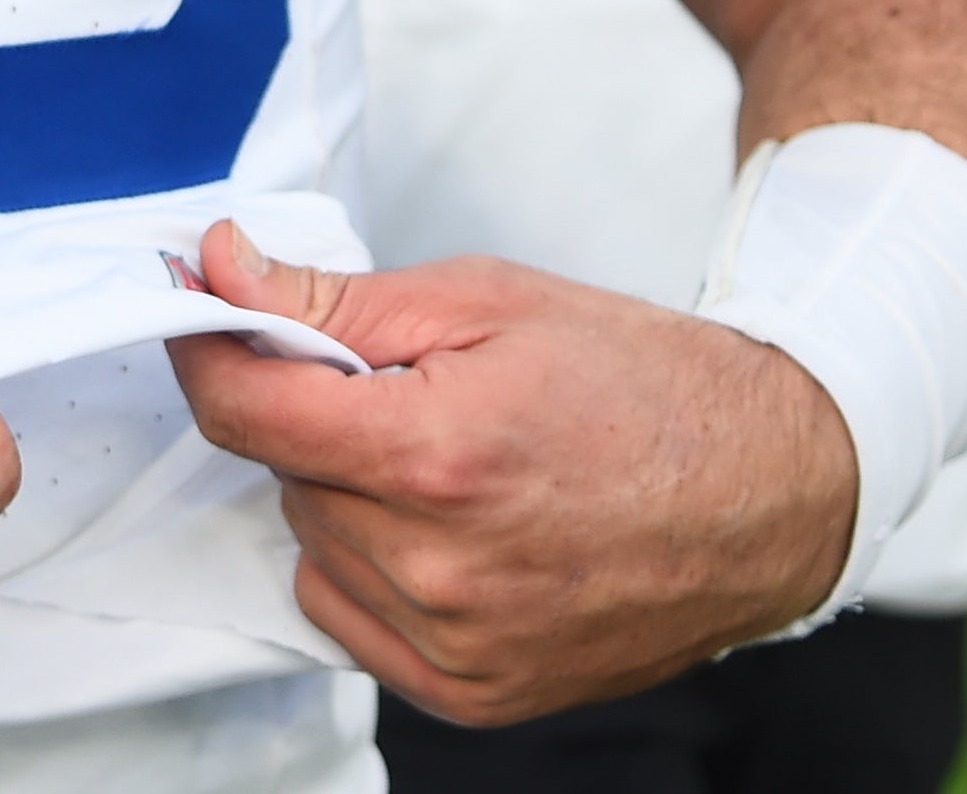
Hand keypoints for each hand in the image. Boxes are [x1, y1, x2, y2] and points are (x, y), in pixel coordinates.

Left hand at [164, 221, 850, 726]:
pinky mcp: (472, 695)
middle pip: (285, 476)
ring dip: (348, 496)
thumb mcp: (484, 299)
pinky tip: (454, 529)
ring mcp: (455, 646)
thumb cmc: (640, 384)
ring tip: (453, 462)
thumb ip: (334, 299)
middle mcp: (438, 568)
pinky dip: (374, 567)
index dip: (209, 348)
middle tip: (408, 391)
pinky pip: (351, 618)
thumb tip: (218, 271)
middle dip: (319, 419)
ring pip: (314, 546)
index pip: (245, 412)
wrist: (764, 491)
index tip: (201, 308)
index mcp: (437, 455)